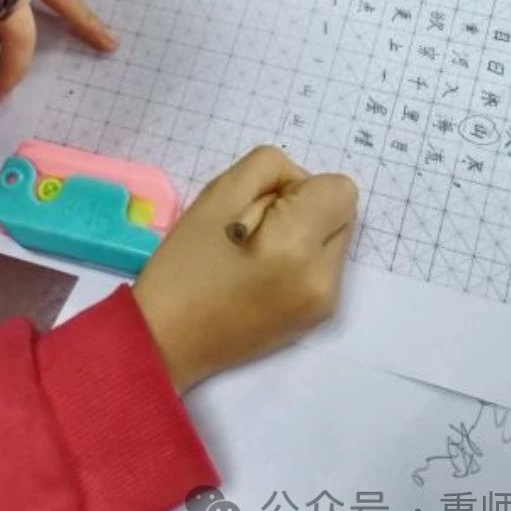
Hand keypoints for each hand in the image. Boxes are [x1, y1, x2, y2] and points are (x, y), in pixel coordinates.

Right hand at [132, 146, 358, 393]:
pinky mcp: (319, 318)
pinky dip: (302, 263)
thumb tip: (302, 186)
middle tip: (257, 230)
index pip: (340, 190)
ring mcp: (325, 303)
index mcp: (295, 242)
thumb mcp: (219, 193)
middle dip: (307, 211)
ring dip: (306, 236)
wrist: (168, 340)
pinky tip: (264, 277)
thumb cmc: (184, 264)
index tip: (264, 206)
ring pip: (334, 241)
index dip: (301, 187)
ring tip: (258, 257)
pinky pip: (325, 269)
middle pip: (343, 214)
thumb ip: (270, 170)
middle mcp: (322, 276)